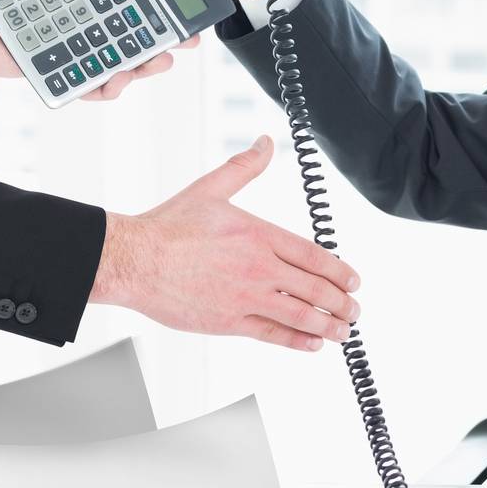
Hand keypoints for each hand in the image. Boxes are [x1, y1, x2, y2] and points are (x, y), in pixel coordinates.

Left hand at [0, 0, 197, 98]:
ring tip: (150, 62)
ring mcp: (78, 48)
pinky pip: (89, 86)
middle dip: (167, 38)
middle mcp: (90, 22)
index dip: (164, 1)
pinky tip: (113, 78)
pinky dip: (105, 87)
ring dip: (144, 65)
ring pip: (123, 62)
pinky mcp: (60, 72)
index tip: (184, 3)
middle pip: (139, 33)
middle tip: (182, 39)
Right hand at [92, 135, 360, 350]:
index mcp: (260, 235)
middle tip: (355, 310)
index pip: (314, 255)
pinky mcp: (226, 322)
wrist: (131, 260)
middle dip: (340, 302)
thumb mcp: (212, 188)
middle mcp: (258, 268)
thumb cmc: (168, 227)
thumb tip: (265, 142)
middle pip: (313, 288)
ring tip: (344, 331)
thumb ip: (245, 167)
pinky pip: (270, 334)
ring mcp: (244, 298)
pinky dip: (296, 341)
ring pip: (298, 315)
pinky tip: (313, 345)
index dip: (340, 270)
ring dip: (327, 325)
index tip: (354, 281)